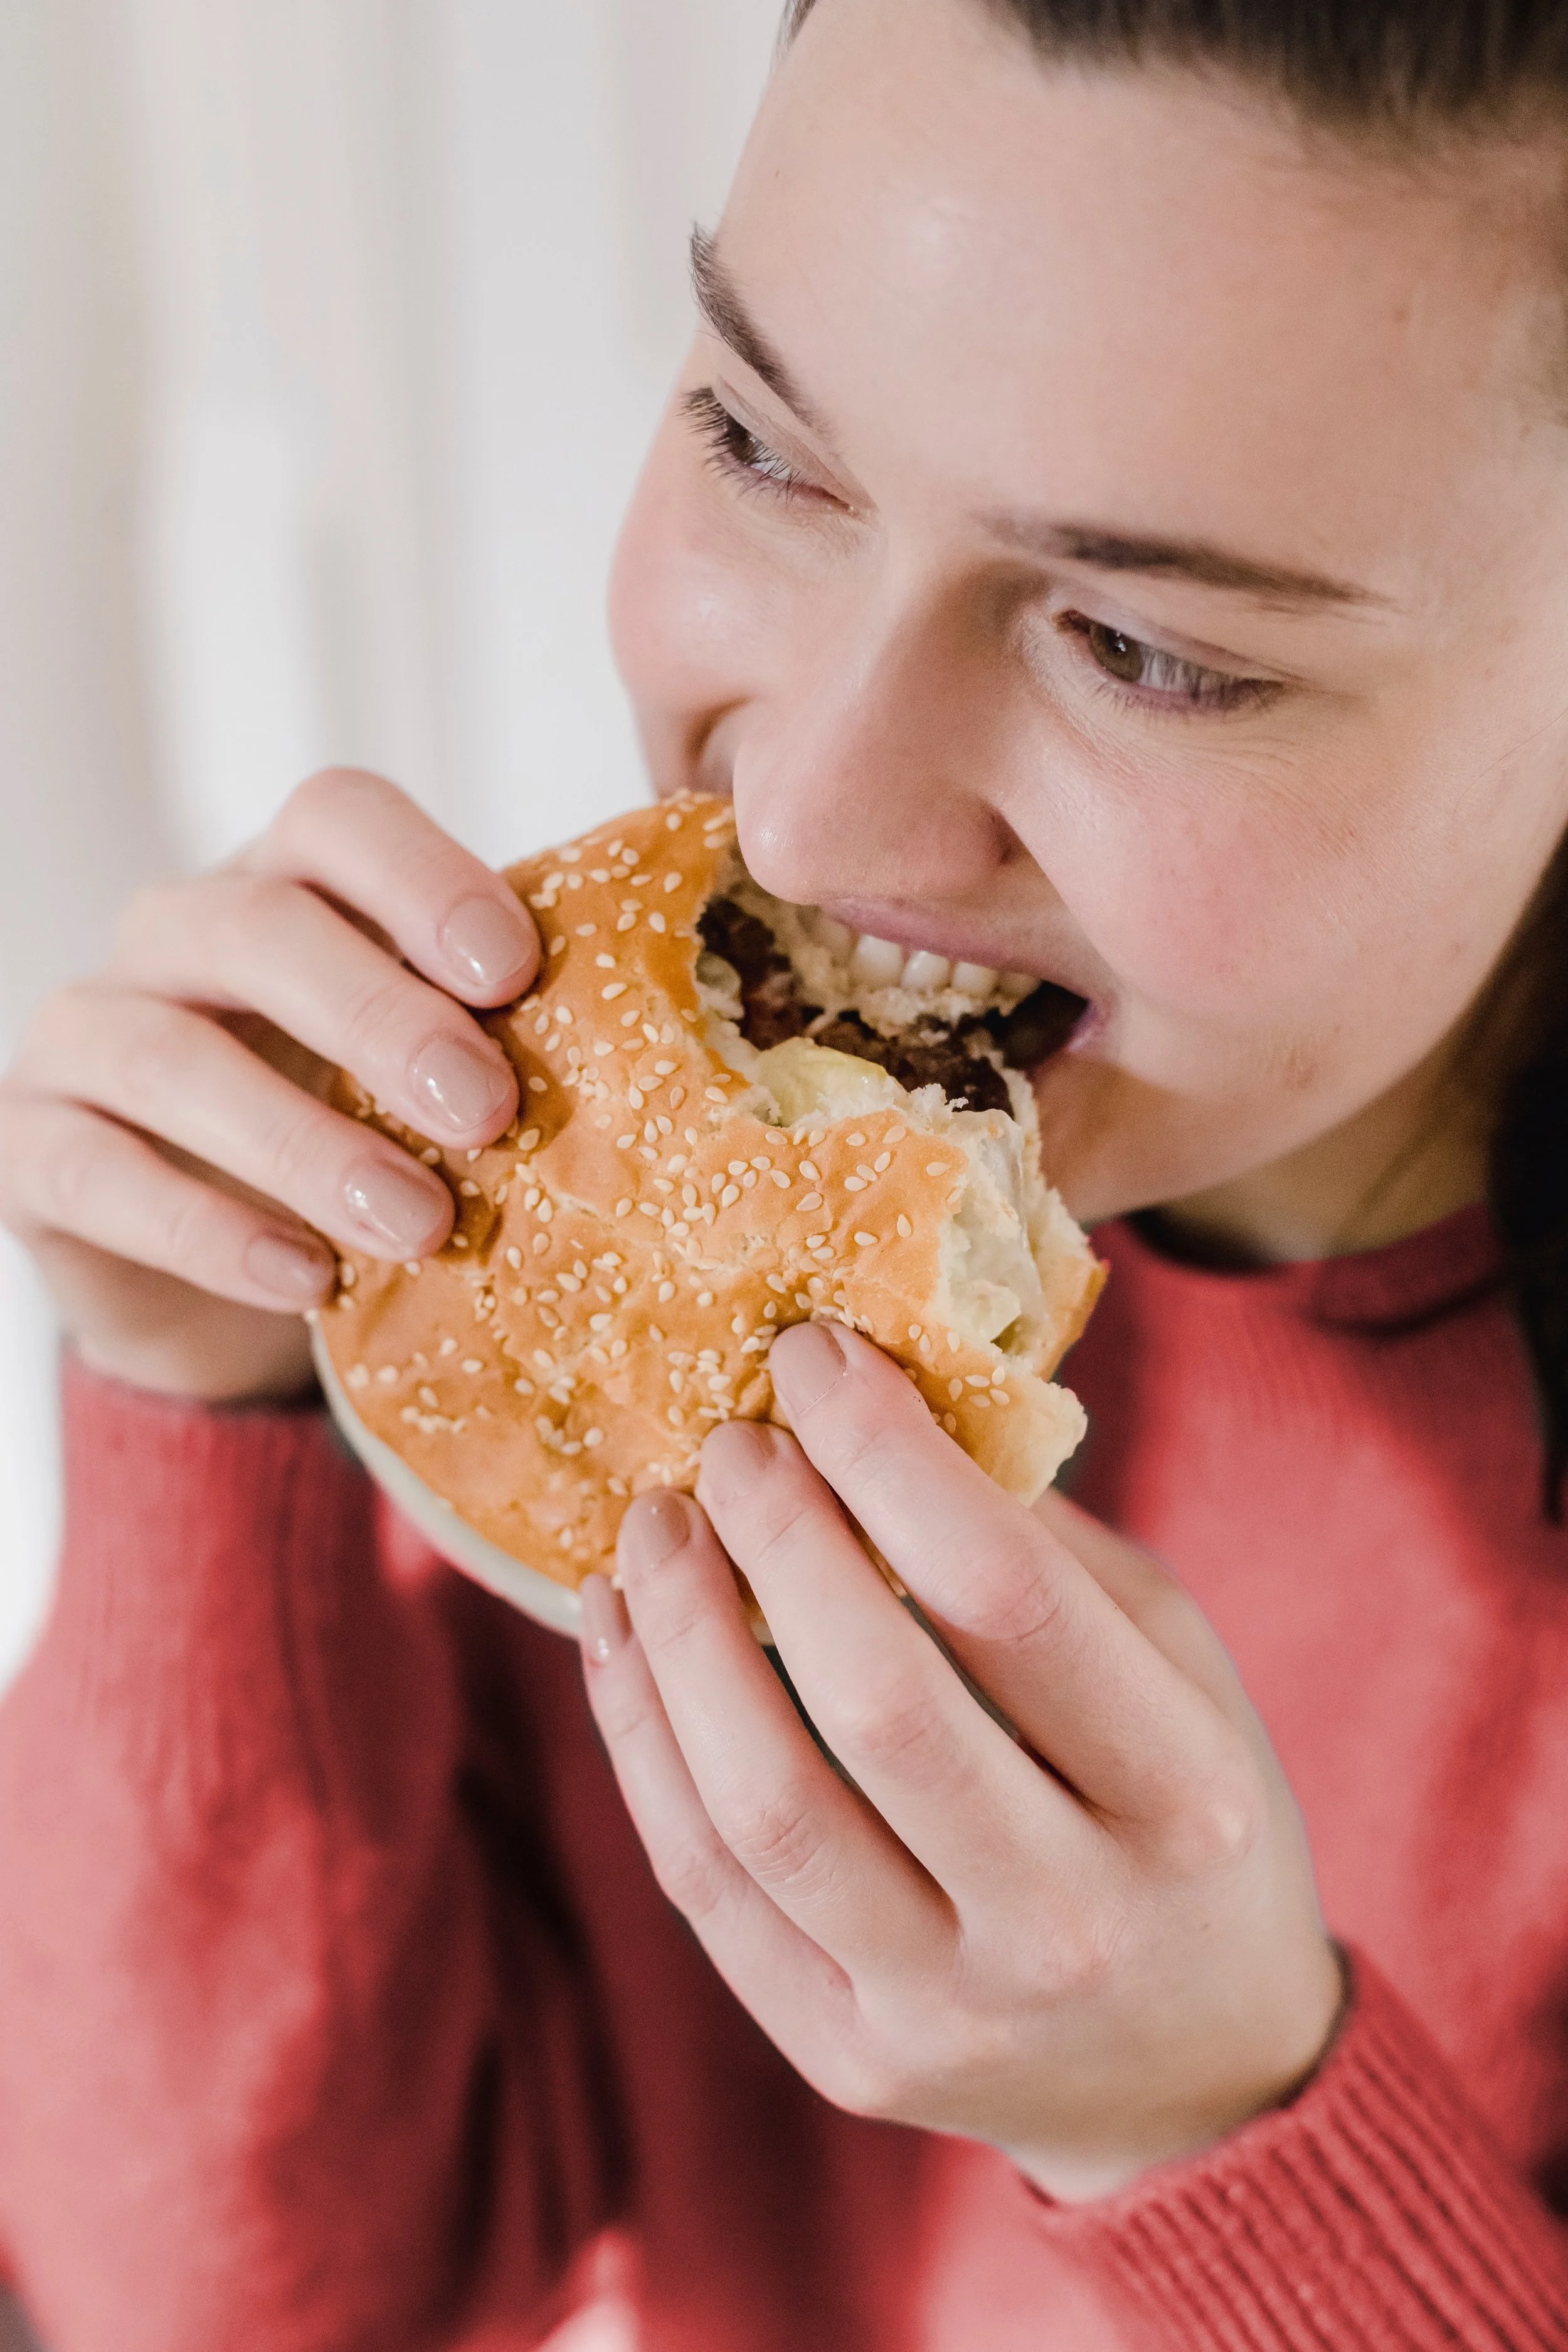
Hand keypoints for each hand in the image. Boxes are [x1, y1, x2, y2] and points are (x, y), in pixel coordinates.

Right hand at [0, 769, 537, 1401]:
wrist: (234, 1277)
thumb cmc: (365, 1141)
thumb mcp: (437, 1075)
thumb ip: (512, 1034)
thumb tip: (689, 1031)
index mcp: (289, 887)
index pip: (338, 818)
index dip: (424, 877)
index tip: (514, 970)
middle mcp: (175, 937)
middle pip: (258, 925)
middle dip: (380, 1016)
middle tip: (488, 1111)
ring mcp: (87, 1035)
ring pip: (171, 1055)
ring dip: (305, 1142)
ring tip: (417, 1223)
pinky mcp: (31, 1147)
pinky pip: (96, 1171)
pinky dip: (207, 1229)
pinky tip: (304, 1278)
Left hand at [581, 1320, 1343, 2200]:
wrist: (1202, 2076)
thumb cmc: (1184, 1823)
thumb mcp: (1182, 1672)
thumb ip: (1049, 1551)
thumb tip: (880, 1407)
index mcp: (1182, 1797)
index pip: (1006, 1595)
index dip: (887, 1452)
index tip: (814, 1356)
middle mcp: (1072, 1922)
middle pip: (875, 1700)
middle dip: (776, 1536)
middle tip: (727, 1440)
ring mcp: (952, 2012)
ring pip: (764, 1809)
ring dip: (680, 1638)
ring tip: (651, 1523)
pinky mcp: (851, 2061)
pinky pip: (706, 1888)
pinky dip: (642, 1742)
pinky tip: (620, 1634)